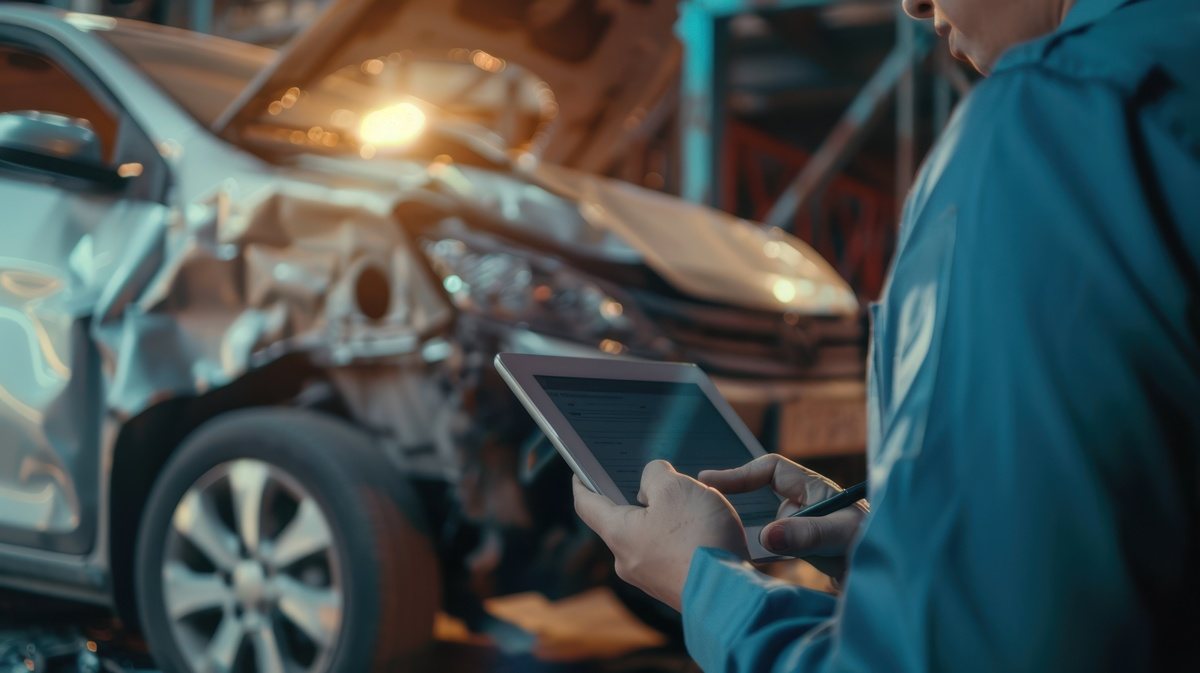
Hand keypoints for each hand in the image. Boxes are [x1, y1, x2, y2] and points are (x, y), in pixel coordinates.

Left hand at [573, 461, 747, 610]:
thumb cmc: (698, 537)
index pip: (586, 504)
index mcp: (618, 533)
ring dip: (667, 516)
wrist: (731, 595)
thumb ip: (656, 474)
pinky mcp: (675, 587)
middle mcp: (627, 560)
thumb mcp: (676, 488)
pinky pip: (670, 553)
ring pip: (650, 536)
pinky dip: (681, 537)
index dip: (582, 483)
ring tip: (693, 500)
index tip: (580, 471)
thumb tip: (651, 481)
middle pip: (623, 519)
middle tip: (657, 477)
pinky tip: (705, 528)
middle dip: (639, 497)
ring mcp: (651, 578)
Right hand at [699, 454, 866, 578]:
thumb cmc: (873, 547)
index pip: (769, 468)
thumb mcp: (839, 537)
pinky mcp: (799, 548)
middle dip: (731, 493)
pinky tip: (732, 555)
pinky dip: (748, 544)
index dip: (739, 473)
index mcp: (812, 488)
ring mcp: (801, 526)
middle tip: (700, 501)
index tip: (710, 482)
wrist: (892, 579)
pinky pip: (766, 541)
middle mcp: (803, 504)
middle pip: (758, 490)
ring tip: (708, 527)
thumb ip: (804, 535)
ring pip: (759, 517)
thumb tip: (767, 537)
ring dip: (738, 521)